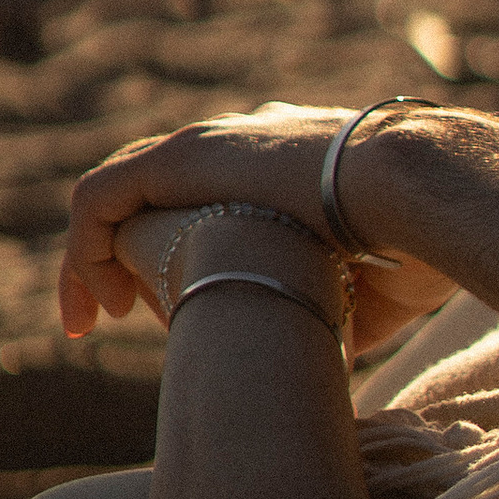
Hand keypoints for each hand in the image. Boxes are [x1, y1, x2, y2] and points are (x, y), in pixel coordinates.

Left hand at [59, 104, 455, 350]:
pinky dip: (84, 253)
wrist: (415, 195)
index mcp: (287, 164)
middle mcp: (241, 145)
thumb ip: (337, 312)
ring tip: (94, 320)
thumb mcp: (371, 292)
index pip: (212, 193)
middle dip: (129, 253)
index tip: (170, 309)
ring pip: (118, 195)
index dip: (183, 249)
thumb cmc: (412, 247)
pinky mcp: (179, 158)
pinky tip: (98, 308)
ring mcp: (208, 146)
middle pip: (155, 191)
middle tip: (122, 313)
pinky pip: (98, 200)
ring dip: (95, 258)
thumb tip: (330, 352)